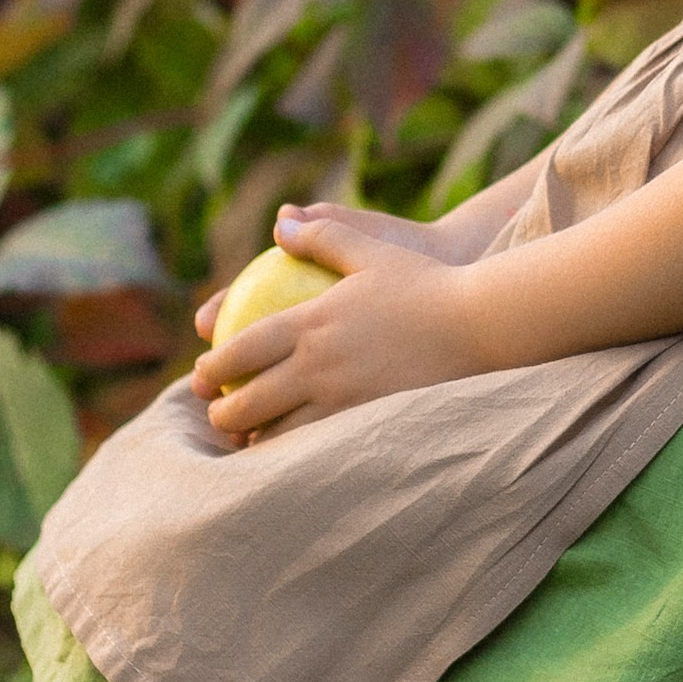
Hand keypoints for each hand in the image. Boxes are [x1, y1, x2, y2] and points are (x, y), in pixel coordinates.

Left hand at [190, 204, 478, 445]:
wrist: (481, 324)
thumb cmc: (428, 283)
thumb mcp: (371, 250)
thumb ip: (322, 236)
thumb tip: (280, 222)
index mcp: (311, 322)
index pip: (243, 350)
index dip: (214, 366)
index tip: (201, 375)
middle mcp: (318, 366)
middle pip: (250, 401)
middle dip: (223, 414)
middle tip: (218, 415)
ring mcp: (343, 400)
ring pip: (280, 434)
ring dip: (256, 441)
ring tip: (250, 442)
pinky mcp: (369, 423)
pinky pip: (319, 449)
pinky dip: (296, 456)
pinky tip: (295, 459)